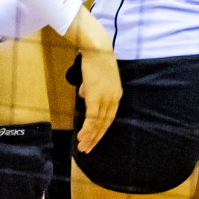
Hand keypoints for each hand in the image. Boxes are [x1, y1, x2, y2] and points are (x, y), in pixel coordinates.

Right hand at [65, 8, 120, 151]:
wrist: (97, 48)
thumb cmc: (95, 59)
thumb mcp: (95, 76)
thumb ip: (91, 88)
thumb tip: (83, 95)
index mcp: (116, 94)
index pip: (110, 117)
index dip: (102, 130)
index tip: (94, 139)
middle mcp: (114, 98)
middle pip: (106, 124)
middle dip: (96, 138)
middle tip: (87, 149)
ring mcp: (106, 98)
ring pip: (98, 124)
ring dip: (90, 137)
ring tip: (82, 147)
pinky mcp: (96, 96)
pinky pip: (92, 118)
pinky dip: (87, 129)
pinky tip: (81, 137)